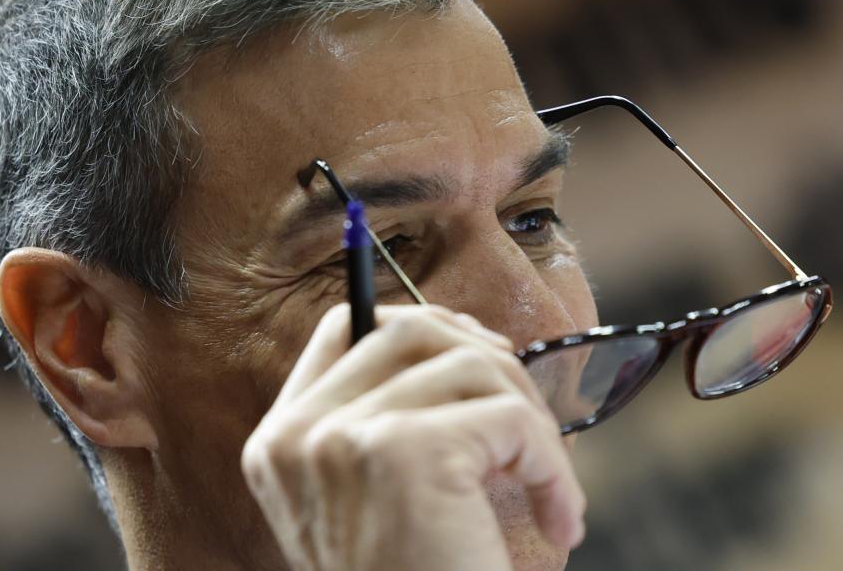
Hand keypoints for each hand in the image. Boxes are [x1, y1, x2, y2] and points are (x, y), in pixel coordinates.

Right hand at [241, 304, 586, 570]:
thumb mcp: (379, 507)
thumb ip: (389, 426)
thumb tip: (466, 340)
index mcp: (281, 444)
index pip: (344, 328)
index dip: (419, 325)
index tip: (479, 355)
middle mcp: (298, 435)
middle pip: (410, 330)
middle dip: (487, 361)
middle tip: (527, 421)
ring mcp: (343, 437)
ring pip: (471, 365)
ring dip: (531, 421)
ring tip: (550, 488)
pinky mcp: (405, 451)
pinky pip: (510, 418)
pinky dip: (553, 465)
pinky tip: (561, 518)